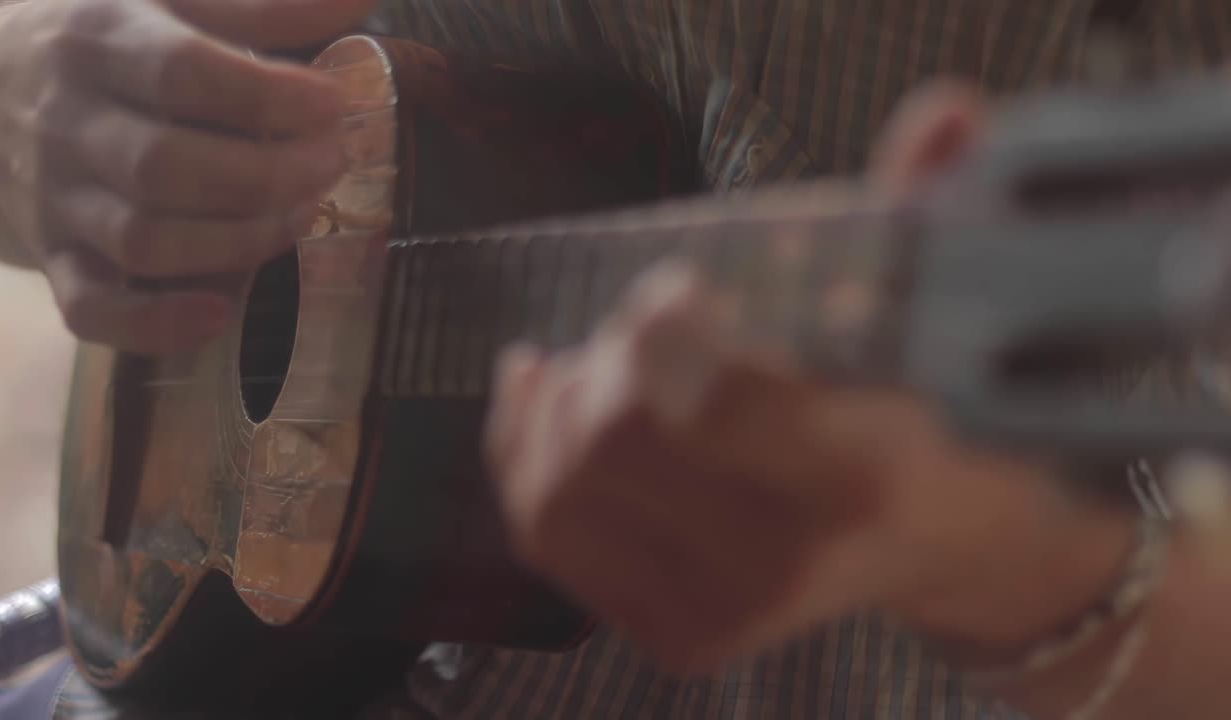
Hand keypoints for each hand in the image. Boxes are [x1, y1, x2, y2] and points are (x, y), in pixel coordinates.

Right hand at [0, 0, 371, 351]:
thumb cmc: (106, 52)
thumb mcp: (168, 4)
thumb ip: (261, 8)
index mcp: (98, 43)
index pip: (184, 73)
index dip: (270, 97)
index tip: (334, 104)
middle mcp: (69, 124)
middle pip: (166, 167)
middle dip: (267, 176)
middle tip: (331, 164)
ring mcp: (57, 200)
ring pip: (143, 241)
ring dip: (238, 242)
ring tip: (303, 218)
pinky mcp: (55, 261)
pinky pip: (92, 310)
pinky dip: (155, 323)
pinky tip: (221, 311)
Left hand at [483, 83, 1136, 672]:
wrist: (948, 537)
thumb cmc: (928, 405)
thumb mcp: (936, 312)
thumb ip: (927, 211)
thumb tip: (943, 115)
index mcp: (858, 475)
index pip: (707, 401)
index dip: (661, 325)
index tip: (675, 290)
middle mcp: (785, 561)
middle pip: (612, 440)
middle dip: (606, 357)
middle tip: (641, 329)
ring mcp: (725, 613)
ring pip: (556, 494)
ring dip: (556, 404)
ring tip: (598, 364)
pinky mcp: (680, 637)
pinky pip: (546, 535)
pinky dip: (521, 452)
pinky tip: (544, 395)